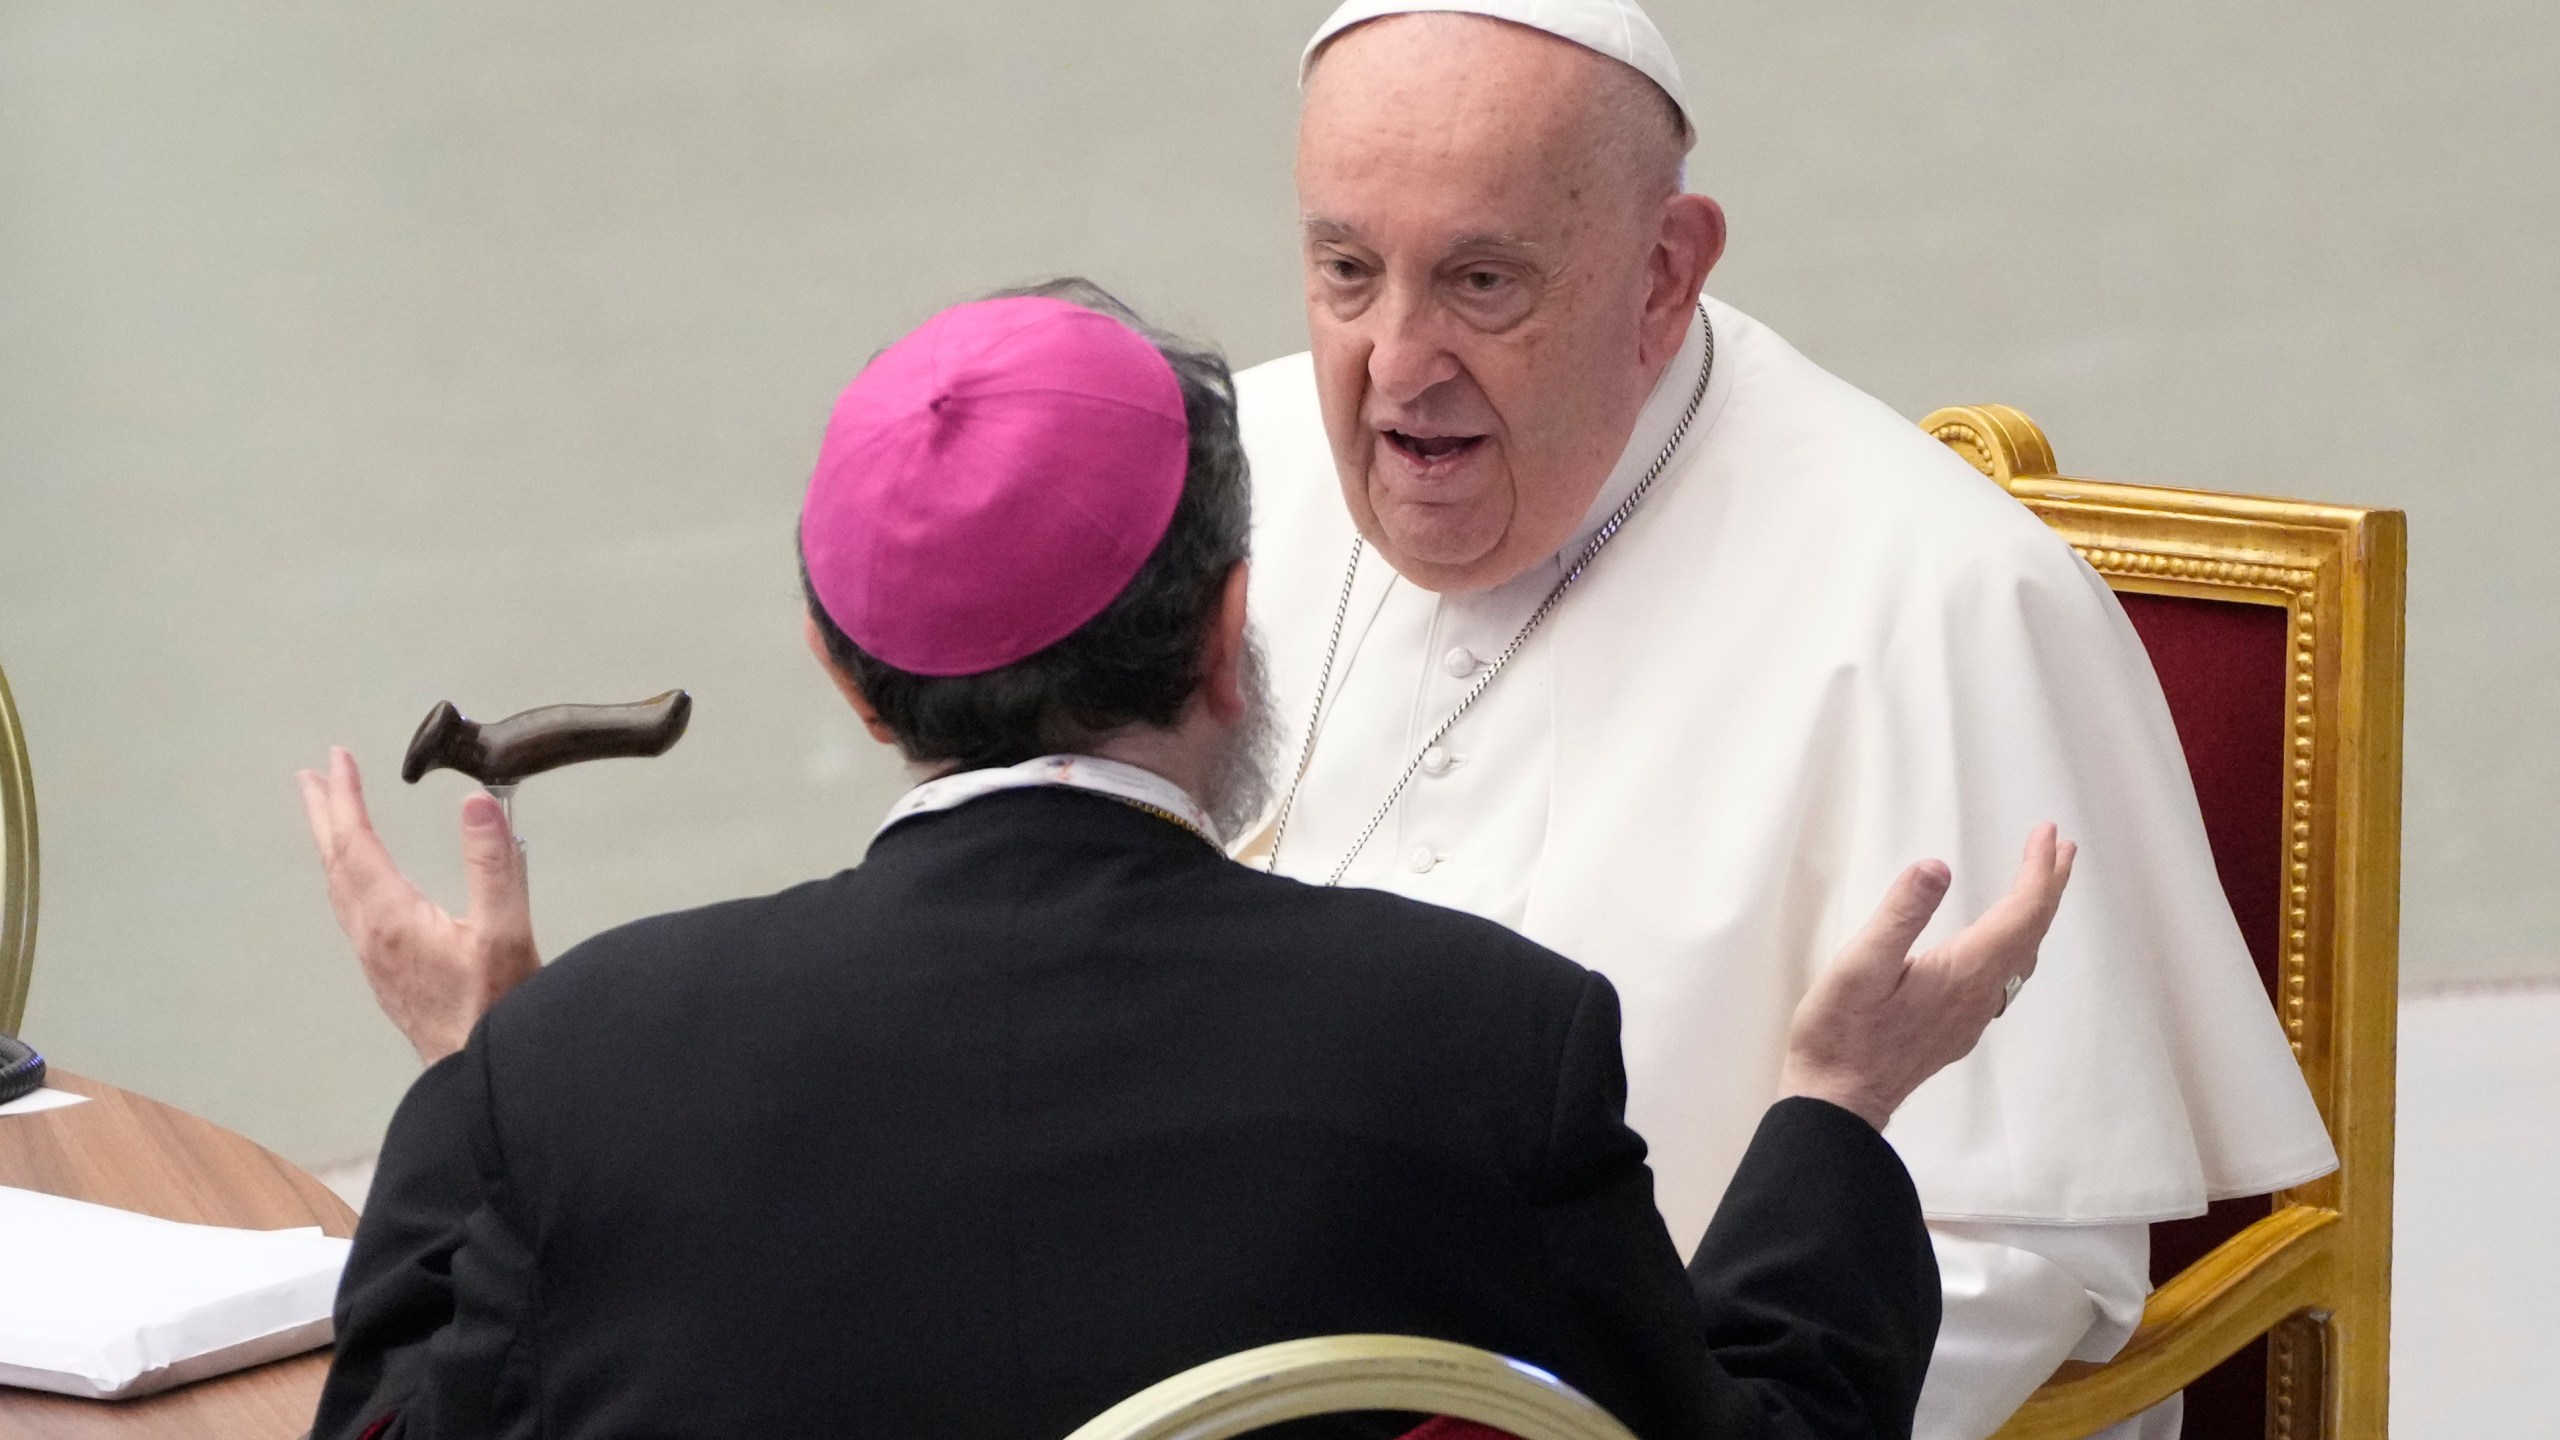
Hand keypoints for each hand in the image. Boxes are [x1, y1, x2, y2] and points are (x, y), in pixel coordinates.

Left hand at [295, 747, 539, 1065]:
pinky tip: (355, 881)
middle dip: (324, 814)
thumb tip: (476, 803)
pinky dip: (344, 875)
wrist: (475, 1073)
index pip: (358, 843)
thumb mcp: (506, 930)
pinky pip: (349, 909)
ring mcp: (373, 956)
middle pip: (335, 862)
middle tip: (311, 777)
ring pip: (337, 887)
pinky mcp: (384, 972)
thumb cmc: (494, 1009)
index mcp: (392, 917)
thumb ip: (493, 864)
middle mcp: (371, 935)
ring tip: (328, 819)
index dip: (346, 797)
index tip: (337, 758)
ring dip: (331, 845)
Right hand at [1779, 825, 2076, 1128]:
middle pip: (2031, 933)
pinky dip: (2017, 942)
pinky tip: (2004, 942)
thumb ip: (1900, 915)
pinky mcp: (1957, 1028)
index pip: (2020, 913)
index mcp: (1964, 972)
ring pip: (2022, 957)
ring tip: (2042, 885)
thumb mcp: (1859, 965)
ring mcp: (1972, 1016)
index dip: (2038, 870)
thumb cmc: (1841, 1034)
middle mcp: (1980, 995)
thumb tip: (1936, 867)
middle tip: (2063, 849)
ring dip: (2036, 915)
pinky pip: (2006, 977)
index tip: (2046, 833)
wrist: (1838, 1100)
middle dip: (2049, 887)